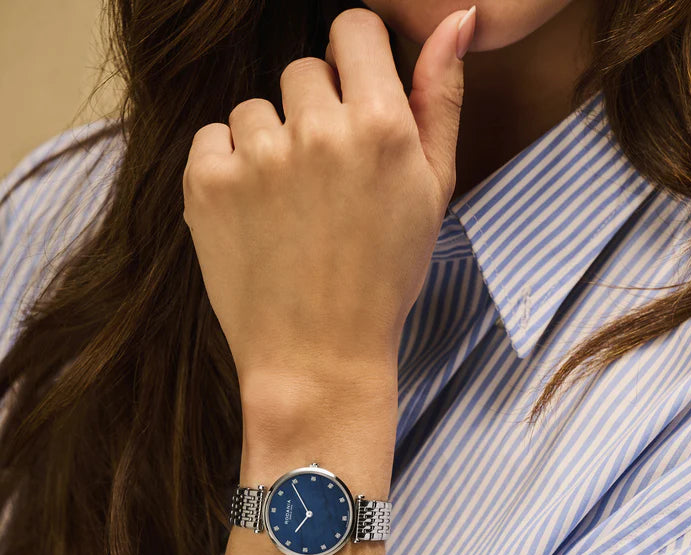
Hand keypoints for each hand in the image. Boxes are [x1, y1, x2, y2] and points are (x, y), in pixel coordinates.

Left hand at [182, 5, 476, 435]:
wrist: (318, 359)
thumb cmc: (383, 280)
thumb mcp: (433, 194)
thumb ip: (441, 99)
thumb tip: (457, 16)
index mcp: (381, 126)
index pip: (353, 30)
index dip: (353, 64)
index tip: (351, 104)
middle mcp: (317, 130)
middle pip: (302, 70)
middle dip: (312, 112)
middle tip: (324, 183)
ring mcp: (257, 156)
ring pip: (254, 108)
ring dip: (267, 144)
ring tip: (288, 209)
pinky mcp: (207, 183)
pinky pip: (212, 138)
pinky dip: (227, 169)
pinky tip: (254, 217)